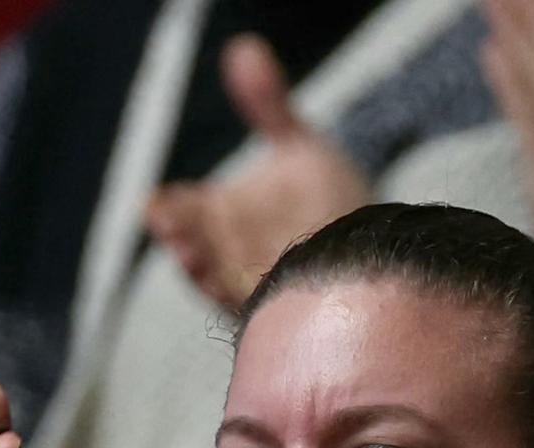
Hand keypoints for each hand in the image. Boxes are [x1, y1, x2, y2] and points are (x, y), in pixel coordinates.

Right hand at [147, 35, 370, 312]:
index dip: (168, 210)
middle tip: (172, 231)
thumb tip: (246, 50)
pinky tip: (250, 290)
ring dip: (206, 275)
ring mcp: (256, 284)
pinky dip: (255, 301)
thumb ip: (270, 108)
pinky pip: (264, 310)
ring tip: (192, 260)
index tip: (159, 205)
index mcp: (219, 215)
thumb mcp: (299, 150)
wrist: (374, 243)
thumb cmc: (328, 199)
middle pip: (192, 249)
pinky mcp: (286, 308)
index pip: (180, 211)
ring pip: (221, 285)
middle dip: (182, 242)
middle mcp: (230, 253)